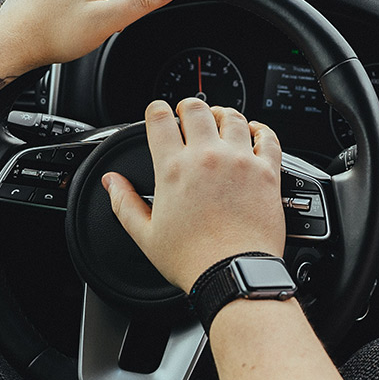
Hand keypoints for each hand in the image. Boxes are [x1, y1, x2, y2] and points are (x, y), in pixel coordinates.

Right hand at [104, 98, 285, 292]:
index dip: (156, 110)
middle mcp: (207, 157)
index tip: (158, 112)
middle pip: (197, 109)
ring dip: (222, 114)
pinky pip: (267, 136)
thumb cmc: (192, 259)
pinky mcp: (267, 171)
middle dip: (188, 107)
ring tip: (219, 120)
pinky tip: (255, 132)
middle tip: (187, 114)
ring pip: (232, 117)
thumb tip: (111, 182)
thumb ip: (124, 202)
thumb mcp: (145, 234)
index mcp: (174, 168)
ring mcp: (240, 161)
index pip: (160, 119)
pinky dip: (260, 129)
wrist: (234, 272)